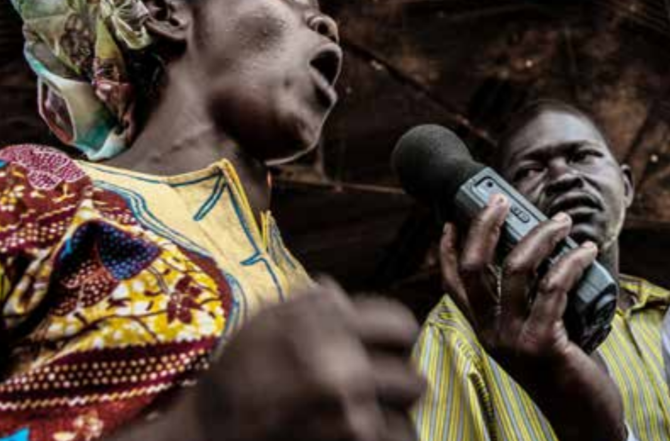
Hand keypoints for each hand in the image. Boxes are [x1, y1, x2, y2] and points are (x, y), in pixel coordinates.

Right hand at [160, 278, 424, 440]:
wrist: (208, 432)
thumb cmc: (236, 373)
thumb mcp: (267, 319)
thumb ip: (312, 304)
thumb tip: (339, 293)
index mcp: (330, 329)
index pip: (402, 327)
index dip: (396, 338)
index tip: (389, 347)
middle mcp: (344, 372)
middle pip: (412, 381)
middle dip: (396, 386)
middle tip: (378, 389)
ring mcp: (348, 418)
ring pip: (405, 422)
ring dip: (391, 420)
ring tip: (366, 415)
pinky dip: (380, 438)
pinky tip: (357, 431)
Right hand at [440, 194, 625, 440]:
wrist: (583, 420)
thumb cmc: (565, 370)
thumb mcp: (536, 333)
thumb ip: (531, 302)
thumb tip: (545, 251)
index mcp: (484, 329)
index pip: (452, 285)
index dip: (446, 250)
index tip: (452, 220)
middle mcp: (490, 334)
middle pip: (474, 267)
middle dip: (485, 225)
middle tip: (503, 199)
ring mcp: (513, 340)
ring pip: (516, 268)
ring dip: (542, 235)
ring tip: (563, 222)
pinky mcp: (541, 344)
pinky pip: (553, 288)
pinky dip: (571, 262)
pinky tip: (585, 252)